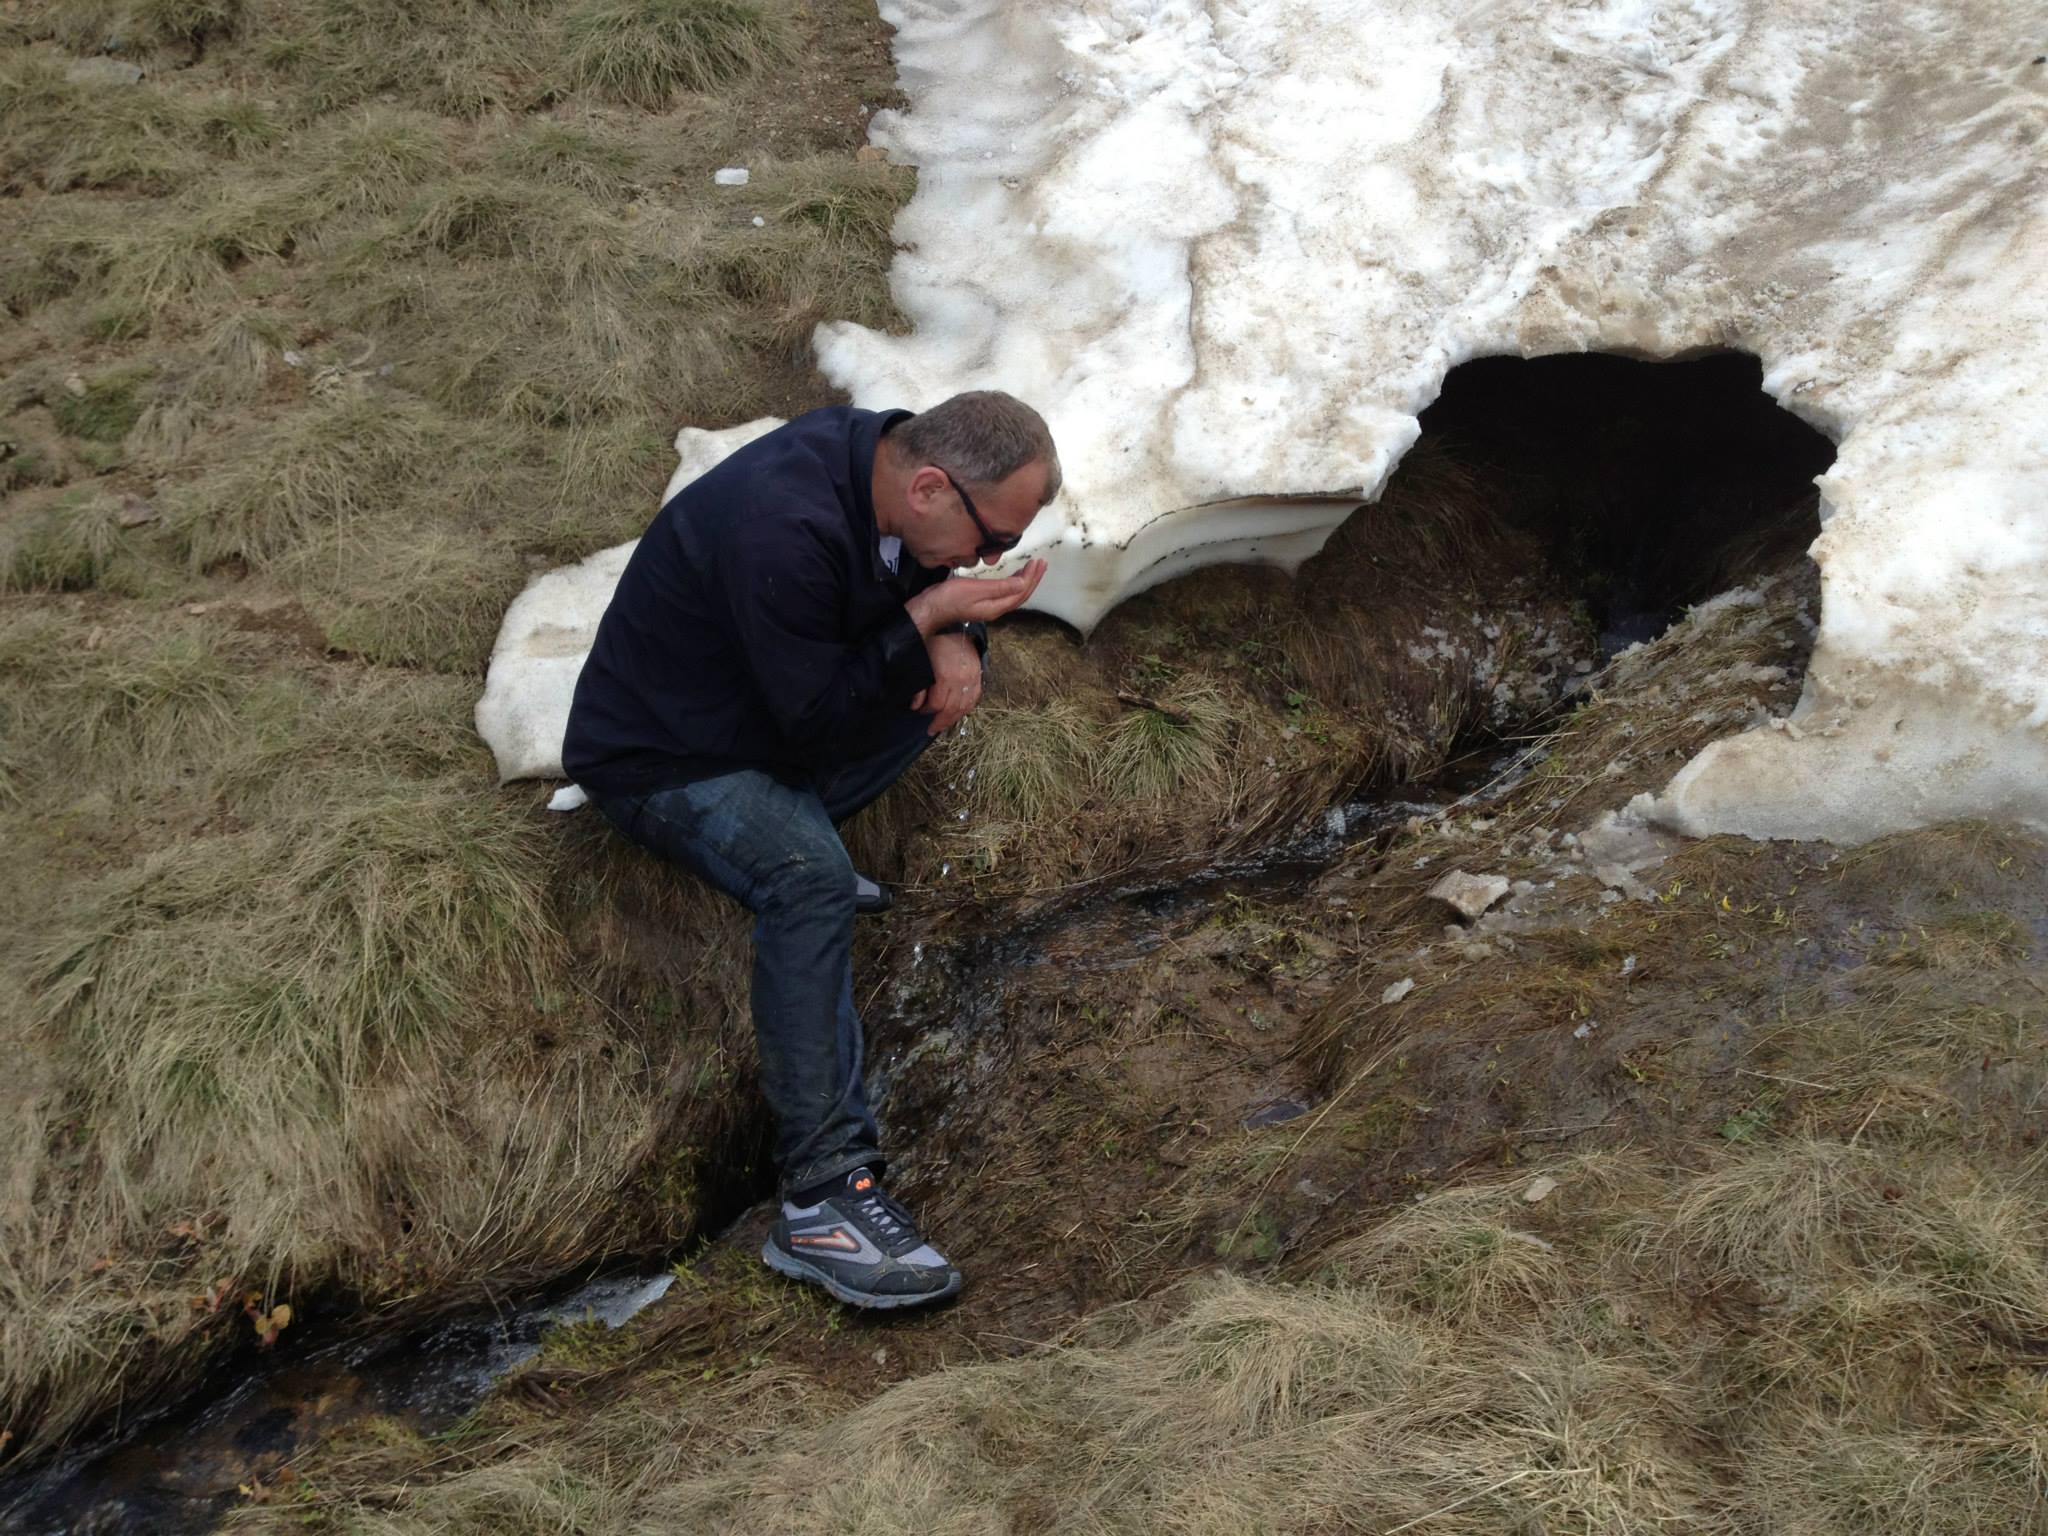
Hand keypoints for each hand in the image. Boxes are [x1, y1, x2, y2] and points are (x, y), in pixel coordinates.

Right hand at [904, 558, 1046, 634]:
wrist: (929, 608)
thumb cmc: (949, 599)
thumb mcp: (976, 590)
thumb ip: (1000, 587)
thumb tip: (1022, 584)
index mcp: (996, 607)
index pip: (1021, 592)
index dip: (1032, 578)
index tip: (1038, 562)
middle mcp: (995, 609)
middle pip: (1020, 595)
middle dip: (1032, 579)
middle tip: (1041, 563)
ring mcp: (987, 606)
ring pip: (1012, 594)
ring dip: (1023, 580)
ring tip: (1031, 568)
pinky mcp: (980, 601)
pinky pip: (1003, 592)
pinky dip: (1011, 582)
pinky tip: (1011, 576)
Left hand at [909, 630, 983, 735]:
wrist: (957, 631)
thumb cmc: (936, 645)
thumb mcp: (922, 662)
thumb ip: (919, 685)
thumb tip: (916, 705)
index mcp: (945, 677)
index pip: (937, 704)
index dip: (927, 711)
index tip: (920, 711)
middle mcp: (961, 680)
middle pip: (951, 709)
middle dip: (940, 721)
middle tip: (932, 729)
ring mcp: (973, 680)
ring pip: (964, 707)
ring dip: (953, 718)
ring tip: (944, 725)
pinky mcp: (979, 678)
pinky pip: (974, 700)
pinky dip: (965, 709)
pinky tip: (957, 714)